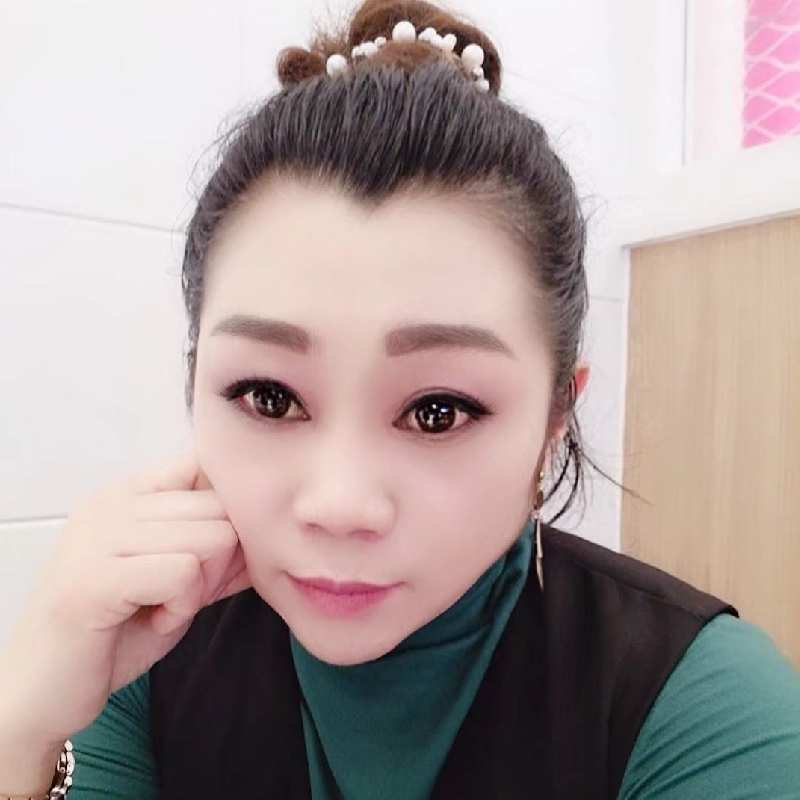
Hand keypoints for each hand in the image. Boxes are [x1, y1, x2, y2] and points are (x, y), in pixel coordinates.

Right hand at [0, 450, 251, 747]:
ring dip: (200, 587)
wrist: (44, 695)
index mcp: (126, 495)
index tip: (205, 562)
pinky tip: (152, 620)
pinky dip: (182, 606)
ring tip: (161, 608)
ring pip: (211, 536)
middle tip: (180, 596)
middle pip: (220, 505)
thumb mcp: (176, 582)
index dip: (225, 516)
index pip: (203, 466)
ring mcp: (98, 536)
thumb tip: (272, 533)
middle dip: (218, 561)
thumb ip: (216, 551)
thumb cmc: (112, 636)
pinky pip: (184, 571)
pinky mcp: (95, 576)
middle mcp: (110, 503)